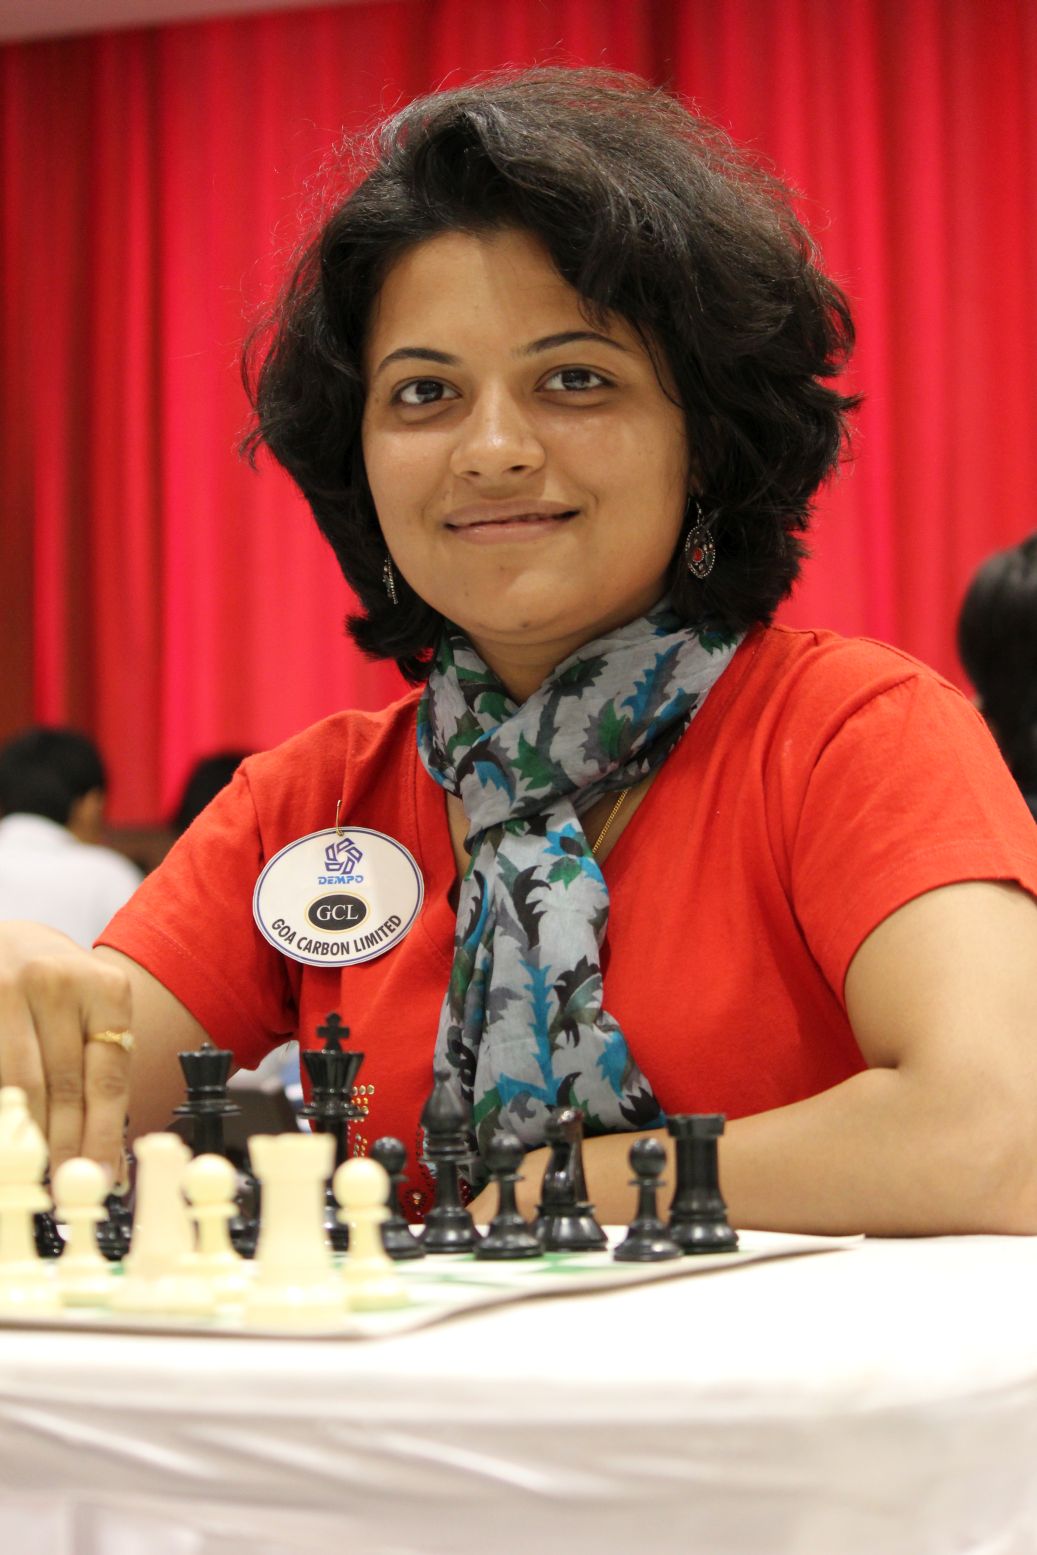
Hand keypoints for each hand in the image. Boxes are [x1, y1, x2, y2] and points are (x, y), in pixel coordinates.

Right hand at [0, 921, 132, 1179]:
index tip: (105, 1178)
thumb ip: (99, 1068)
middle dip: (66, 1147)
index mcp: (103, 987)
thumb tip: (106, 1152)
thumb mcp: (91, 1010)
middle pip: (64, 1088)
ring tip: (36, 1171)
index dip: (105, 1135)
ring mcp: (5, 989)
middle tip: (67, 1188)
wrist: (6, 939)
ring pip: (20, 1086)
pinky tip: (10, 1134)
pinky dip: (5, 1111)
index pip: (107, 1077)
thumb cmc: (54, 985)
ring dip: (30, 1137)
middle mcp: (55, 983)